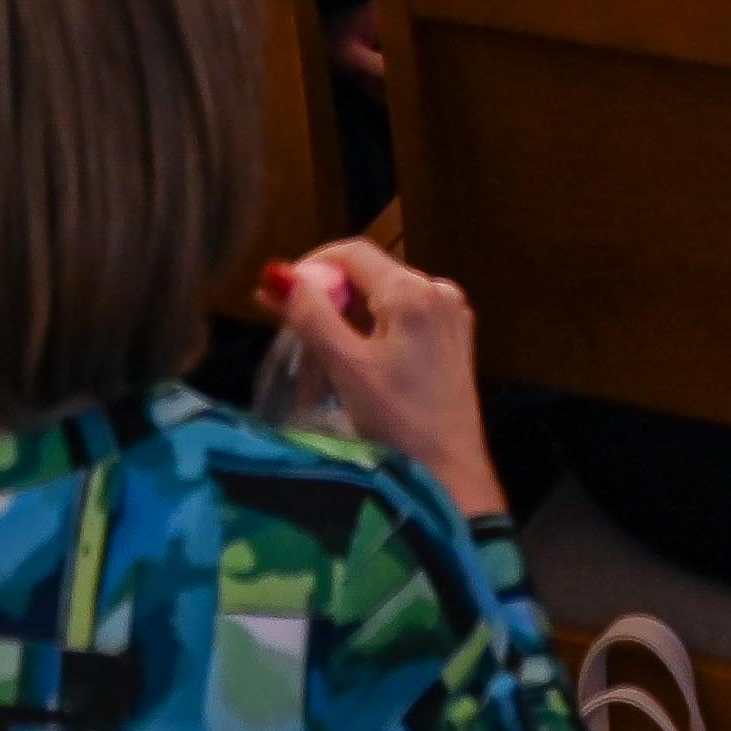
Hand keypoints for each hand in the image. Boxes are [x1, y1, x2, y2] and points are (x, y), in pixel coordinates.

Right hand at [265, 244, 499, 514]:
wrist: (451, 478)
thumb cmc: (398, 424)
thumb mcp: (347, 369)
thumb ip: (312, 316)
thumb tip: (277, 274)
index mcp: (414, 291)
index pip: (352, 252)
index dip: (311, 267)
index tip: (278, 296)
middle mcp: (438, 291)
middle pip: (369, 276)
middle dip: (327, 299)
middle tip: (290, 333)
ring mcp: (450, 316)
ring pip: (383, 300)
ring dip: (346, 321)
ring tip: (318, 360)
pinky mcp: (452, 342)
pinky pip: (403, 320)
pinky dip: (372, 334)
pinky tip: (353, 367)